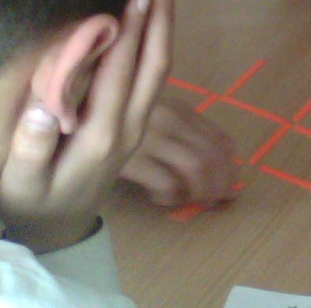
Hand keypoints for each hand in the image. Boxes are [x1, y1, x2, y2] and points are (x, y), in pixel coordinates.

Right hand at [0, 0, 172, 253]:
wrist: (58, 227)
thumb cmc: (32, 200)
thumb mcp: (22, 183)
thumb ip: (32, 147)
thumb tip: (44, 109)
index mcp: (101, 136)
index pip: (121, 74)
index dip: (131, 34)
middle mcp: (128, 127)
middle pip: (155, 66)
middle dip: (161, 19)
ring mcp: (136, 125)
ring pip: (160, 70)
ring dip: (165, 27)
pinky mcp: (134, 122)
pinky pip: (154, 77)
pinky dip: (157, 43)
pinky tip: (153, 20)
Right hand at [120, 97, 239, 207]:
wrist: (77, 118)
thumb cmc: (121, 118)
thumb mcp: (158, 116)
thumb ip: (185, 130)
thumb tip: (225, 157)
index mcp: (180, 109)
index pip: (220, 139)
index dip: (231, 166)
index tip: (233, 185)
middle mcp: (169, 120)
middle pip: (211, 156)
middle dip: (221, 184)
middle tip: (219, 202)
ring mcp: (150, 137)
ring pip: (195, 169)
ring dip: (201, 192)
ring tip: (195, 202)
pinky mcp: (129, 158)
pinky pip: (165, 183)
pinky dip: (171, 196)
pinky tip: (161, 197)